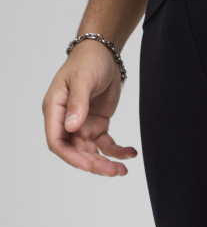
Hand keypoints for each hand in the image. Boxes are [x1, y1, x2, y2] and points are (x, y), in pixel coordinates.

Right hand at [42, 41, 137, 175]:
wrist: (103, 54)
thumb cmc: (87, 62)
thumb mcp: (82, 80)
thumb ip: (78, 103)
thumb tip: (71, 127)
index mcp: (54, 110)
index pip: (57, 141)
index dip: (71, 157)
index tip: (88, 165)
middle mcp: (66, 121)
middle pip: (76, 151)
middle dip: (93, 163)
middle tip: (113, 171)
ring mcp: (82, 124)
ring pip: (92, 151)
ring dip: (106, 162)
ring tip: (123, 170)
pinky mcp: (98, 124)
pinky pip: (106, 143)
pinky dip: (118, 151)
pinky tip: (130, 153)